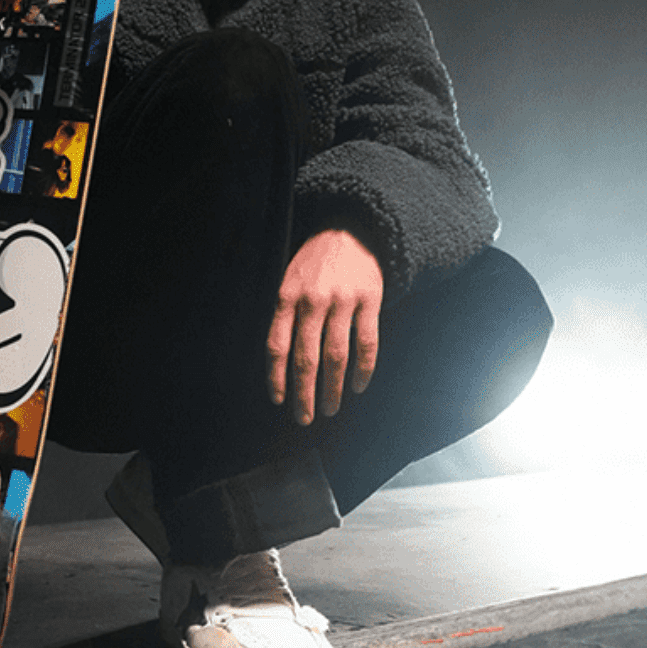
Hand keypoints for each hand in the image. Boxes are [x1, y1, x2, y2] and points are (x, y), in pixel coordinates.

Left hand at [266, 230, 382, 425]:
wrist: (351, 228)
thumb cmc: (314, 261)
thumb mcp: (289, 280)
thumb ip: (285, 314)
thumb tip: (281, 361)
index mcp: (287, 296)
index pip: (277, 345)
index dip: (276, 377)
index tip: (278, 400)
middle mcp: (313, 300)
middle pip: (306, 357)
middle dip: (304, 393)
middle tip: (304, 418)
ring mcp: (343, 300)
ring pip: (336, 356)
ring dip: (332, 388)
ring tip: (329, 408)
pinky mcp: (370, 299)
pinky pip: (367, 342)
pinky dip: (363, 369)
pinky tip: (358, 386)